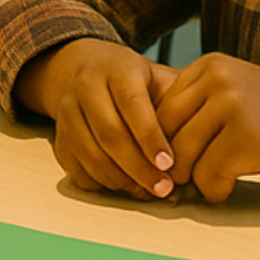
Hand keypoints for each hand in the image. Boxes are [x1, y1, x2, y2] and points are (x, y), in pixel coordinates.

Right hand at [16, 37, 178, 199]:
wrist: (91, 71)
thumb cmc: (137, 82)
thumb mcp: (161, 79)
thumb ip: (180, 102)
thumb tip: (199, 140)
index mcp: (117, 68)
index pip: (132, 104)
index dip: (150, 137)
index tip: (169, 163)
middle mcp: (86, 87)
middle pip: (109, 134)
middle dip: (139, 168)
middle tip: (164, 188)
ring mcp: (67, 113)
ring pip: (91, 155)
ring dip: (122, 180)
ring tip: (148, 190)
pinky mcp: (59, 138)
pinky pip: (77, 170)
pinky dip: (103, 184)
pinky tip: (126, 186)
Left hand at [157, 52, 259, 203]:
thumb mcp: (241, 94)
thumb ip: (200, 107)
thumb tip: (151, 144)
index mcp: (212, 65)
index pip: (160, 108)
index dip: (159, 142)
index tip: (174, 164)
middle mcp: (219, 78)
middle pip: (164, 132)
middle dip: (169, 164)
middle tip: (182, 184)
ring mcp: (233, 106)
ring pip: (181, 157)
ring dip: (193, 181)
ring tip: (212, 184)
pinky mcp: (247, 139)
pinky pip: (208, 177)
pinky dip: (215, 191)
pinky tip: (230, 189)